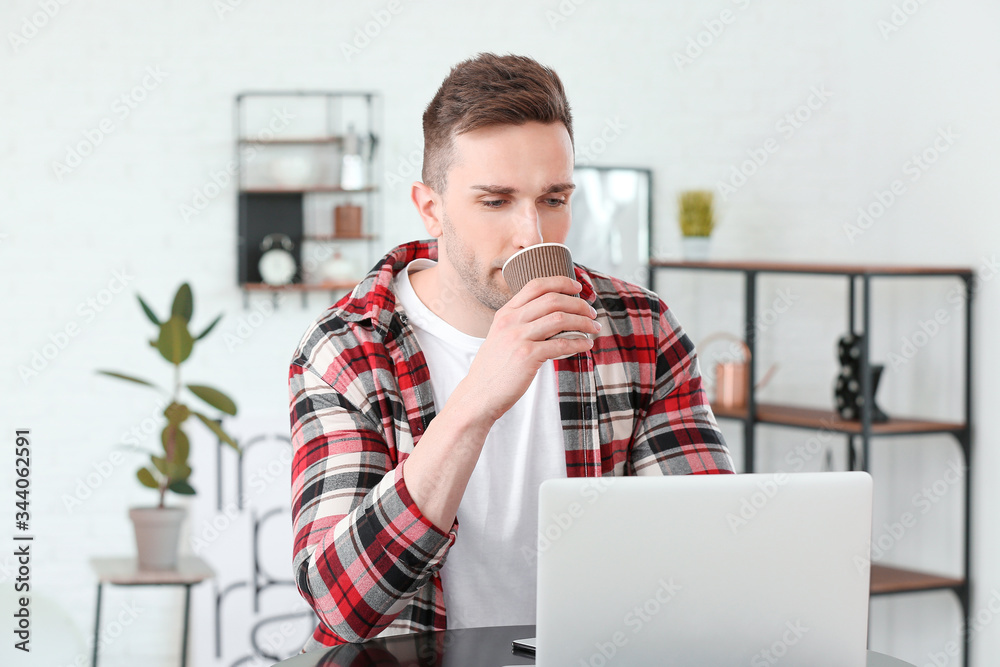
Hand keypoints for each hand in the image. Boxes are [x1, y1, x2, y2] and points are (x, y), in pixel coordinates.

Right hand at [460, 276, 599, 421]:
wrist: (479, 394)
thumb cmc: (494, 368)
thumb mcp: (501, 336)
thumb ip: (520, 323)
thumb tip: (553, 316)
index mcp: (505, 313)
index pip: (536, 285)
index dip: (560, 282)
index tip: (577, 287)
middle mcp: (511, 321)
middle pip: (553, 299)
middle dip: (578, 304)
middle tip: (591, 313)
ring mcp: (518, 338)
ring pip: (560, 319)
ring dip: (583, 322)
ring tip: (594, 328)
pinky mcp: (527, 356)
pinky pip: (561, 344)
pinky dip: (578, 343)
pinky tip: (586, 345)